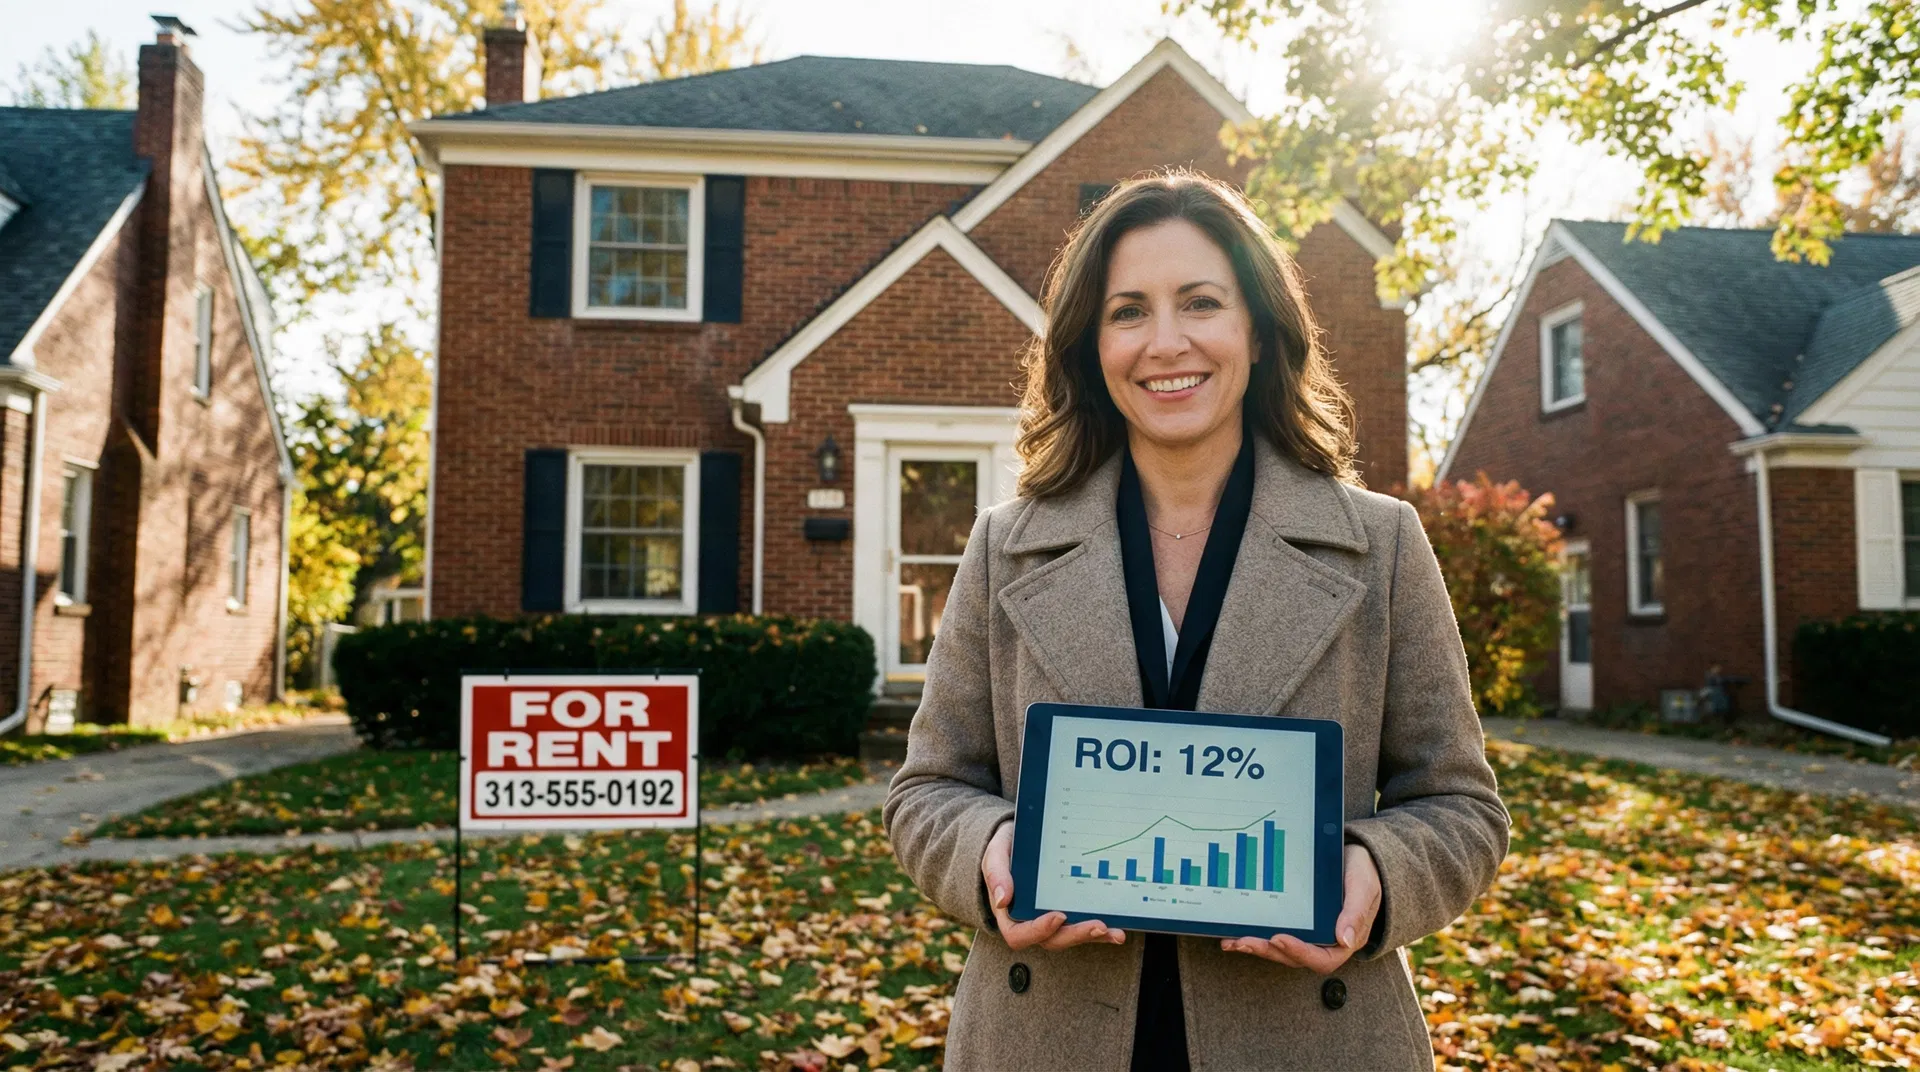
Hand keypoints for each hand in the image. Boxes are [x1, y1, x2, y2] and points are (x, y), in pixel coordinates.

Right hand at [981, 821, 1126, 950]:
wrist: (1022, 838)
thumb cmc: (1006, 849)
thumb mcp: (996, 854)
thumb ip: (997, 874)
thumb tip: (1002, 900)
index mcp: (1010, 914)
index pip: (1020, 935)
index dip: (1039, 930)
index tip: (1057, 916)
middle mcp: (1032, 922)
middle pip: (1052, 940)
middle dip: (1076, 934)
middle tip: (1098, 925)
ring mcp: (1052, 920)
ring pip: (1072, 937)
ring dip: (1094, 937)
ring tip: (1114, 932)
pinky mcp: (1070, 914)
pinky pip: (1084, 926)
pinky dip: (1101, 932)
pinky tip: (1117, 931)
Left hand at [1220, 843, 1380, 972]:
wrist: (1359, 859)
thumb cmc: (1365, 873)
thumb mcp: (1364, 889)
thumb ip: (1355, 913)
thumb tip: (1345, 940)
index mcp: (1344, 941)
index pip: (1322, 958)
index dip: (1299, 952)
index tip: (1279, 938)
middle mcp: (1325, 942)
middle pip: (1294, 957)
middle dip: (1269, 951)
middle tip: (1245, 941)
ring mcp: (1309, 935)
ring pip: (1281, 950)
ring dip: (1258, 948)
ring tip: (1234, 941)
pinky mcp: (1296, 924)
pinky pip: (1275, 935)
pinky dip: (1255, 936)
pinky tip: (1234, 935)